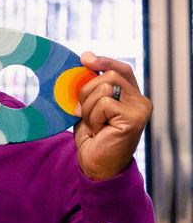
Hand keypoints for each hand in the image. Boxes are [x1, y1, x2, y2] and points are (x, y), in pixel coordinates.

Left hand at [73, 52, 150, 180]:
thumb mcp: (89, 107)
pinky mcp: (134, 118)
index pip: (120, 70)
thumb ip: (91, 87)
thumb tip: (85, 57)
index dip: (103, 61)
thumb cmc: (92, 138)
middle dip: (86, 91)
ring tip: (93, 125)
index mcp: (130, 96)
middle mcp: (140, 101)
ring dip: (89, 107)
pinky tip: (98, 131)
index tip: (84, 58)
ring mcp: (140, 109)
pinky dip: (93, 117)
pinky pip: (104, 103)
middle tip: (83, 112)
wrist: (95, 164)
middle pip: (109, 76)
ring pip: (104, 88)